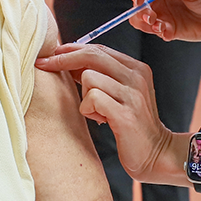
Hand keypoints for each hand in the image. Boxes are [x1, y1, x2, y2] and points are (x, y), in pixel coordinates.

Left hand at [36, 44, 173, 184]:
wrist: (156, 153)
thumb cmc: (131, 124)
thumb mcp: (120, 93)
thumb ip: (101, 76)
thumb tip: (68, 60)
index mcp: (136, 68)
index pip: (98, 48)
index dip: (71, 49)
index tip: (52, 54)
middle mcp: (136, 77)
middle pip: (91, 55)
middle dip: (63, 60)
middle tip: (44, 65)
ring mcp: (132, 95)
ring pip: (89, 77)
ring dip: (84, 96)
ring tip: (96, 111)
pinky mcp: (126, 115)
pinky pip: (92, 99)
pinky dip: (88, 110)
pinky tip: (99, 119)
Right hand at [127, 0, 200, 41]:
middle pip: (138, 0)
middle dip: (139, 9)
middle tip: (150, 16)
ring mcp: (162, 10)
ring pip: (140, 17)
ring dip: (145, 22)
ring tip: (158, 25)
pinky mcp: (166, 26)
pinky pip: (153, 30)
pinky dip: (158, 32)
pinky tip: (168, 32)